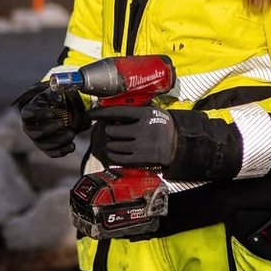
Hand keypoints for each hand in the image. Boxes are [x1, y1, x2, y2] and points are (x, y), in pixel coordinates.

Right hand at [17, 85, 88, 157]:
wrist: (59, 112)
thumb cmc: (55, 101)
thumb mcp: (55, 93)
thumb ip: (59, 91)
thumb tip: (65, 89)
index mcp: (29, 111)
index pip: (28, 114)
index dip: (38, 114)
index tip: (51, 113)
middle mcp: (30, 127)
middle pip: (34, 132)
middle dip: (49, 129)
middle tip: (62, 123)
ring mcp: (37, 140)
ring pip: (43, 145)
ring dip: (58, 141)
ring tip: (72, 134)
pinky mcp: (46, 148)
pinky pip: (51, 153)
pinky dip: (62, 151)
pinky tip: (72, 146)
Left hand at [91, 106, 242, 180]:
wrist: (180, 145)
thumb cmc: (163, 127)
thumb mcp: (153, 113)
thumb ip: (135, 113)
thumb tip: (112, 114)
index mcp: (145, 114)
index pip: (118, 111)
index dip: (101, 112)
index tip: (90, 113)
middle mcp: (143, 129)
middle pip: (113, 130)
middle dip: (109, 131)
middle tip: (110, 132)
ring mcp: (142, 145)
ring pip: (114, 145)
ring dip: (110, 144)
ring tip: (113, 143)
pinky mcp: (141, 159)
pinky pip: (119, 158)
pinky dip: (113, 155)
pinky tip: (115, 153)